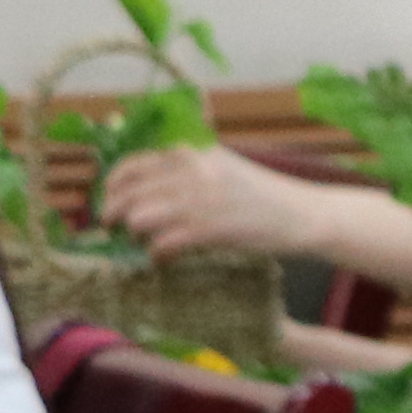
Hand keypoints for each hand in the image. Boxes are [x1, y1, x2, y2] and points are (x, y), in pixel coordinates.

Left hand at [100, 141, 316, 260]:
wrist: (302, 213)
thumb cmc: (262, 195)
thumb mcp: (222, 166)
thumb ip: (186, 167)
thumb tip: (144, 185)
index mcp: (189, 152)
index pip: (131, 166)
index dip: (112, 187)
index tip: (109, 202)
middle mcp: (189, 171)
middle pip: (128, 195)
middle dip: (114, 215)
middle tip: (114, 229)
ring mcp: (199, 200)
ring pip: (139, 219)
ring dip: (136, 236)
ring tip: (143, 244)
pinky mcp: (210, 229)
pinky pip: (163, 244)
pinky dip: (157, 255)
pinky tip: (162, 260)